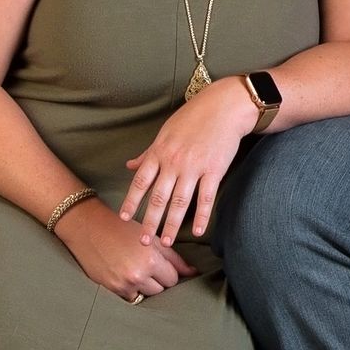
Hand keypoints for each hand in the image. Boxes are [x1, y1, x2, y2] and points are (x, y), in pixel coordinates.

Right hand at [54, 198, 194, 300]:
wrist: (88, 228)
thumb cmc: (122, 229)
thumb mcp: (150, 238)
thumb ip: (173, 258)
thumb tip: (193, 272)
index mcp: (150, 260)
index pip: (173, 279)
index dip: (168, 271)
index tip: (161, 264)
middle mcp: (137, 275)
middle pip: (161, 290)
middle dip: (158, 280)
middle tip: (146, 265)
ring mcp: (123, 285)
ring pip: (146, 295)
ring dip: (144, 286)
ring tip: (134, 269)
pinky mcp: (110, 289)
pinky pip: (130, 297)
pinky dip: (130, 289)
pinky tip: (123, 274)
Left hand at [120, 77, 259, 241]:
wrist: (224, 107)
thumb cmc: (193, 117)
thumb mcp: (165, 132)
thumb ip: (148, 153)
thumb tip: (129, 166)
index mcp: (159, 152)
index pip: (141, 182)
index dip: (132, 201)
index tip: (125, 218)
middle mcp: (174, 162)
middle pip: (158, 198)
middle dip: (150, 221)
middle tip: (144, 241)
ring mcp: (194, 167)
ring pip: (180, 202)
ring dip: (172, 224)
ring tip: (166, 242)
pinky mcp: (214, 170)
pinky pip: (206, 198)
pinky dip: (201, 216)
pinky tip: (197, 231)